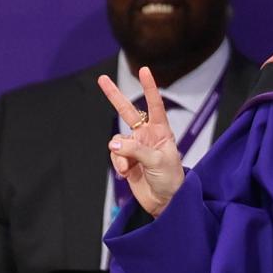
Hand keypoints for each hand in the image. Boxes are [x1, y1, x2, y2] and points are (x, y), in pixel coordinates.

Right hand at [98, 67, 184, 217]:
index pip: (155, 105)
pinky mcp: (126, 160)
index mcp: (161, 132)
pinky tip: (125, 173)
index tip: (144, 70)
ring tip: (128, 167)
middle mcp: (147, 136)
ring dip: (120, 154)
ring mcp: (135, 148)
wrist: (165, 202)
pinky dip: (117, 163)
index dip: (150, 87)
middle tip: (102, 79)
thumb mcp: (158, 162)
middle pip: (128, 112)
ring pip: (117, 142)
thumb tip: (114, 143)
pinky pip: (114, 155)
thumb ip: (136, 150)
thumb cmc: (171, 179)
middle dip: (114, 96)